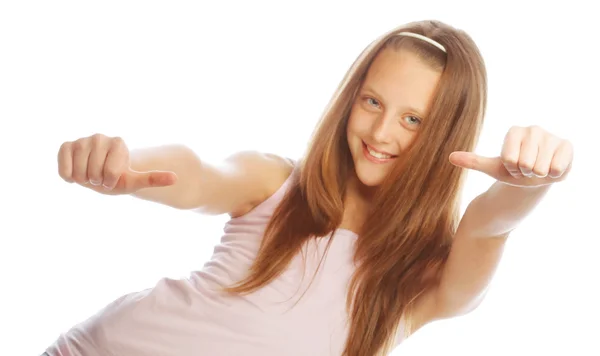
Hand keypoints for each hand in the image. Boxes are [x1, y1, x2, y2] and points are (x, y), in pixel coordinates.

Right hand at [57, 133, 176, 193]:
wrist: (99, 175)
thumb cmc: (117, 178)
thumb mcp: (135, 181)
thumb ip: (154, 178)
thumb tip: (176, 178)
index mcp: (119, 143)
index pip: (111, 172)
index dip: (110, 181)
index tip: (113, 177)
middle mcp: (100, 137)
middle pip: (94, 172)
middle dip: (97, 181)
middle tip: (100, 176)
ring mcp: (82, 140)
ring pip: (78, 171)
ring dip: (83, 179)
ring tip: (89, 173)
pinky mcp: (66, 146)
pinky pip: (63, 167)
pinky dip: (67, 176)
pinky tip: (75, 173)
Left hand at [448, 125, 572, 186]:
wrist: (537, 175)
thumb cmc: (513, 169)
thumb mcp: (493, 168)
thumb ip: (473, 161)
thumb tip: (450, 157)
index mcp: (514, 131)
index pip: (509, 159)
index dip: (510, 168)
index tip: (513, 165)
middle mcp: (533, 129)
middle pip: (525, 164)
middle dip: (525, 172)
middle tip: (527, 168)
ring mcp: (551, 136)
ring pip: (541, 168)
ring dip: (539, 174)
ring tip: (538, 167)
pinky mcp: (567, 146)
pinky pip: (557, 167)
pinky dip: (554, 174)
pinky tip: (552, 167)